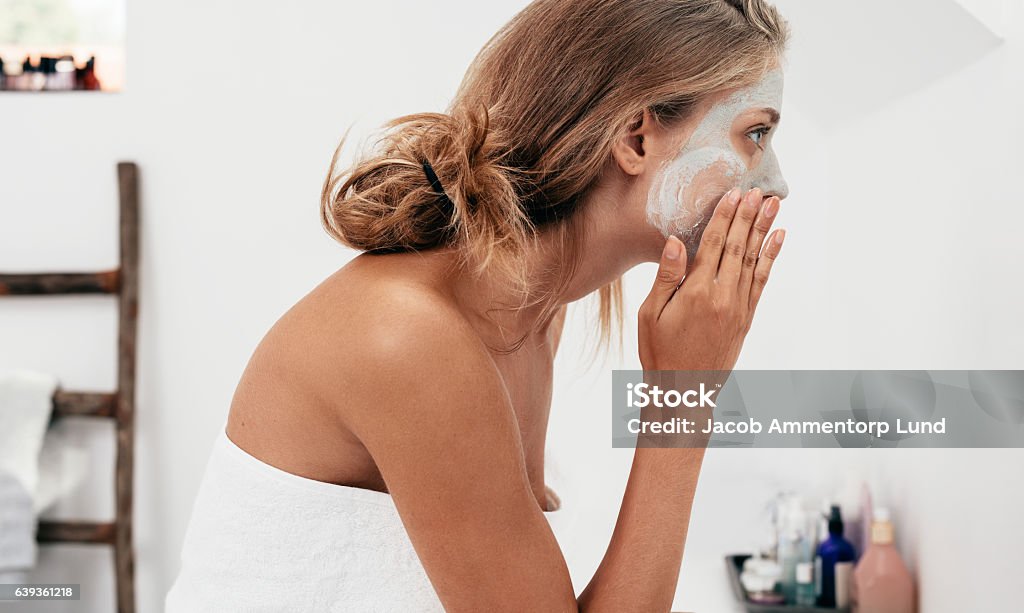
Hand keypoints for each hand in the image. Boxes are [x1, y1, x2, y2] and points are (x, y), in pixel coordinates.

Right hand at [638, 187, 784, 371]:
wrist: (686, 390)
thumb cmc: (661, 352)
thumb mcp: (651, 315)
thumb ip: (666, 277)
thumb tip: (674, 242)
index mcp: (696, 292)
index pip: (712, 245)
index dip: (724, 217)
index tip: (733, 194)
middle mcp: (722, 296)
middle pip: (737, 246)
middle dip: (747, 216)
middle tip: (758, 191)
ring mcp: (738, 307)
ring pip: (753, 259)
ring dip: (763, 229)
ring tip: (773, 205)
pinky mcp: (746, 317)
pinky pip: (762, 280)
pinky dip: (770, 257)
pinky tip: (777, 239)